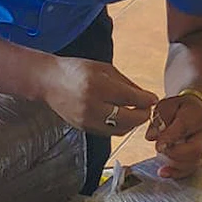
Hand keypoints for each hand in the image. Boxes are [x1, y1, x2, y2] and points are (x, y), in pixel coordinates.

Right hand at [38, 57, 157, 134]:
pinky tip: (121, 118)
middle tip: (147, 109)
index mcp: (98, 86)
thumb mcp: (103, 69)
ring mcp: (87, 120)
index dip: (146, 100)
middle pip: (128, 119)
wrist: (48, 81)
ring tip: (134, 113)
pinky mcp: (83, 128)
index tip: (153, 99)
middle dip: (143, 115)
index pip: (131, 99)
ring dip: (132, 123)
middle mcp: (92, 106)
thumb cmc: (76, 70)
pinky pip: (108, 132)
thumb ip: (126, 83)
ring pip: (120, 130)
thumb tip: (146, 97)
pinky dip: (119, 127)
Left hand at [144, 93, 201, 178]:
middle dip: (175, 153)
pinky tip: (165, 172)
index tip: (158, 146)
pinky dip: (177, 173)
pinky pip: (192, 169)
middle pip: (195, 149)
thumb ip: (158, 119)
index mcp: (195, 116)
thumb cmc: (180, 108)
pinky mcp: (201, 156)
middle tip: (161, 150)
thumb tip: (151, 136)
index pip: (184, 128)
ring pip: (195, 162)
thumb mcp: (166, 106)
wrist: (196, 110)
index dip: (170, 138)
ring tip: (162, 162)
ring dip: (175, 165)